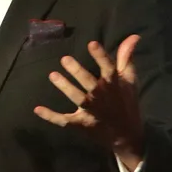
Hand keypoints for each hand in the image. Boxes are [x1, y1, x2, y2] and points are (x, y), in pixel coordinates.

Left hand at [34, 36, 143, 165]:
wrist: (127, 135)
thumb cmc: (125, 102)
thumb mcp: (129, 80)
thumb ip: (126, 58)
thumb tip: (133, 36)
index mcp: (113, 84)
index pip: (108, 67)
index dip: (100, 56)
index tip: (91, 44)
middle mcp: (102, 97)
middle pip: (89, 83)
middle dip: (77, 71)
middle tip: (64, 59)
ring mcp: (91, 112)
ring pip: (77, 98)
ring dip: (65, 87)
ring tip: (52, 75)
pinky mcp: (81, 124)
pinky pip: (64, 120)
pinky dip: (51, 116)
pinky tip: (37, 109)